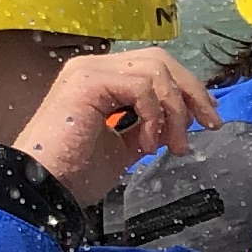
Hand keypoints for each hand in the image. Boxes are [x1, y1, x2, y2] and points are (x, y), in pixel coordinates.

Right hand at [15, 45, 216, 207]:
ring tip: (173, 145)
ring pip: (156, 71)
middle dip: (191, 91)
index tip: (207, 115)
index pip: (153, 67)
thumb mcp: (121, 148)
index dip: (186, 87)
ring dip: (175, 111)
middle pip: (160, 60)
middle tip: (209, 123)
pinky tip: (146, 144)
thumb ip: (144, 128)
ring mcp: (89, 72)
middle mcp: (93, 68)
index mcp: (99, 81)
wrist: (42, 191)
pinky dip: (154, 116)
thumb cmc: (73, 175)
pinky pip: (142, 86)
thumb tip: (174, 123)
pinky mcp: (88, 82)